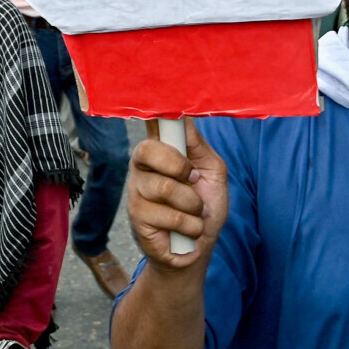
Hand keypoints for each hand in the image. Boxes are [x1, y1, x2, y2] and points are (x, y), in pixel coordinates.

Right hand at [127, 119, 227, 273]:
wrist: (198, 249)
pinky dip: (190, 226)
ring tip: (195, 213)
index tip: (160, 100)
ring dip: (193, 205)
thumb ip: (198, 146)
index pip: (151, 123)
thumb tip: (183, 117)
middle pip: (148, 150)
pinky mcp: (137, 217)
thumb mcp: (212, 173)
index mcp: (160, 149)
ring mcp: (136, 191)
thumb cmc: (205, 207)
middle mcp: (142, 166)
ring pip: (165, 187)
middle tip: (193, 180)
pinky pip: (169, 216)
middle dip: (179, 166)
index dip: (153, 110)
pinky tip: (187, 230)